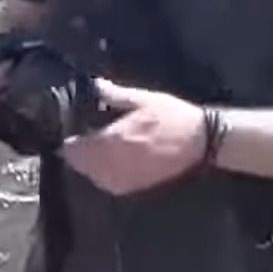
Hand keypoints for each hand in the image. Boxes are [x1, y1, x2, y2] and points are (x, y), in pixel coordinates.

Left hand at [60, 79, 206, 195]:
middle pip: (81, 165)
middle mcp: (115, 164)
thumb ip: (115, 94)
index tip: (75, 131)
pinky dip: (105, 175)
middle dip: (80, 153)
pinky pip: (109, 185)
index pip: (76, 149)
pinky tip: (113, 162)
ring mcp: (125, 178)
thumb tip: (95, 85)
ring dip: (91, 165)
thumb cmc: (172, 117)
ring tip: (99, 150)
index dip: (72, 140)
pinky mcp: (136, 187)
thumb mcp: (143, 99)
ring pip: (93, 177)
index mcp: (113, 140)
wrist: (200, 141)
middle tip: (86, 139)